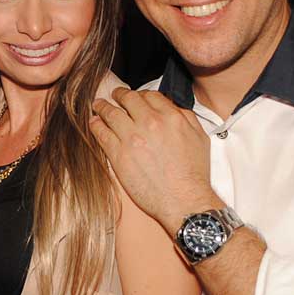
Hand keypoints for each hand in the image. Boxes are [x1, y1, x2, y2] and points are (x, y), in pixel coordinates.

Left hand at [90, 87, 220, 233]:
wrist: (184, 199)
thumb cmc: (194, 174)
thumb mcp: (200, 138)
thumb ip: (186, 118)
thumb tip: (173, 108)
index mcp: (171, 117)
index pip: (150, 95)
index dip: (140, 95)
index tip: (135, 98)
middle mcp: (150, 123)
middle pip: (128, 99)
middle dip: (119, 95)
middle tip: (114, 95)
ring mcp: (132, 138)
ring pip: (111, 113)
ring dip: (102, 107)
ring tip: (98, 106)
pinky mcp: (119, 154)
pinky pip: (101, 133)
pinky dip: (96, 126)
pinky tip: (94, 124)